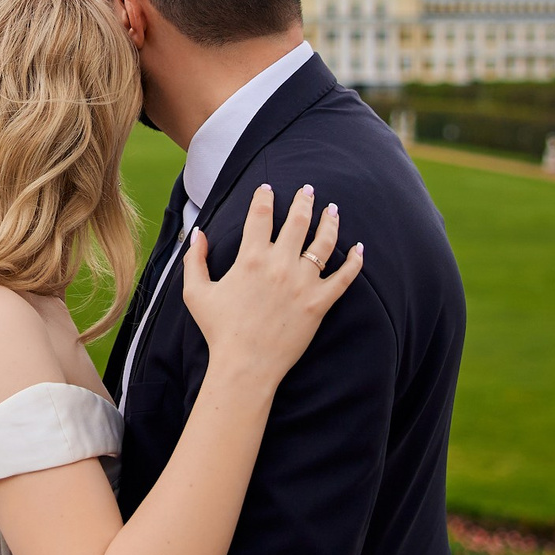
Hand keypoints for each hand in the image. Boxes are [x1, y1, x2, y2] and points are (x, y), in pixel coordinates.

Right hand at [181, 183, 364, 380]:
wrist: (245, 365)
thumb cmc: (219, 330)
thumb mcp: (196, 293)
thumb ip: (195, 260)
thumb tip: (199, 233)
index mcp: (251, 258)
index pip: (260, 215)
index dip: (264, 197)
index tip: (268, 188)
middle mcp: (280, 265)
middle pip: (297, 220)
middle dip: (304, 200)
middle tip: (308, 189)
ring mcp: (303, 283)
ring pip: (324, 242)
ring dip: (330, 221)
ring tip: (332, 210)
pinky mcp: (320, 302)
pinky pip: (344, 277)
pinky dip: (355, 261)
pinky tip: (359, 249)